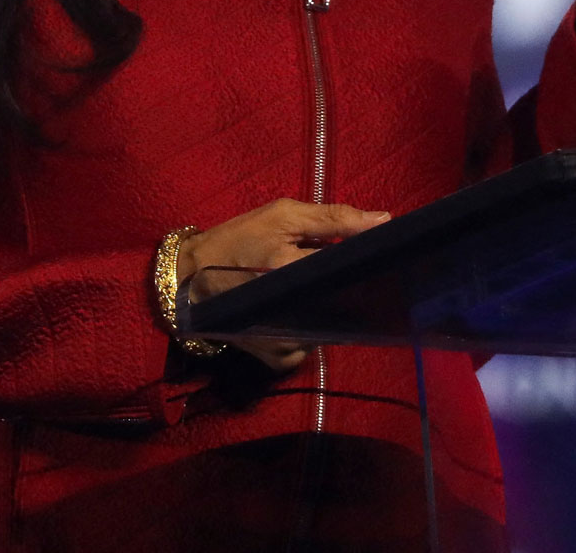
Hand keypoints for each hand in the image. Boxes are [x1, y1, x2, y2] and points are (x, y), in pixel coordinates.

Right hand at [176, 199, 388, 371]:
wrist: (192, 279)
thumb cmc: (239, 239)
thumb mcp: (282, 216)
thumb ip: (334, 218)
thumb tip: (384, 220)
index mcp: (289, 269)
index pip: (349, 271)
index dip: (364, 264)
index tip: (373, 257)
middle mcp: (289, 311)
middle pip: (344, 303)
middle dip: (347, 287)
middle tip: (336, 271)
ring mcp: (284, 340)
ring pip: (330, 326)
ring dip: (331, 308)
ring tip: (317, 290)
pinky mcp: (278, 359)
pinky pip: (311, 346)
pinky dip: (313, 329)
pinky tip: (303, 310)